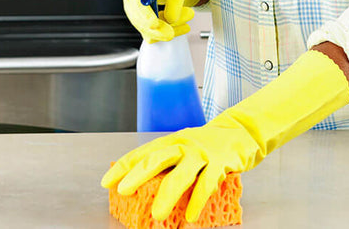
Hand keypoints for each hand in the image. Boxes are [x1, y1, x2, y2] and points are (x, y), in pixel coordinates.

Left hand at [102, 119, 253, 221]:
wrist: (242, 132)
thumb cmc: (207, 145)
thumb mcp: (184, 149)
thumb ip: (167, 163)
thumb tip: (141, 184)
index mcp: (170, 141)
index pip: (141, 153)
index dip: (123, 167)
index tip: (106, 182)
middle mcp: (183, 145)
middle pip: (157, 159)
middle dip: (138, 175)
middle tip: (123, 191)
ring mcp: (202, 154)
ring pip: (181, 174)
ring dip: (167, 195)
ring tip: (156, 215)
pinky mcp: (221, 163)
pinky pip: (208, 183)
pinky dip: (198, 200)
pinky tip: (191, 216)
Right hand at [122, 0, 192, 41]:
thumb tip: (171, 17)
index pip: (136, 4)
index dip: (145, 15)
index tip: (155, 24)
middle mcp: (132, 3)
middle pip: (141, 22)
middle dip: (162, 27)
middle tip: (179, 24)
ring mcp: (138, 16)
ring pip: (151, 32)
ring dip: (171, 27)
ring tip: (188, 14)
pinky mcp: (145, 25)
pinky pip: (156, 35)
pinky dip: (171, 31)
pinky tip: (183, 25)